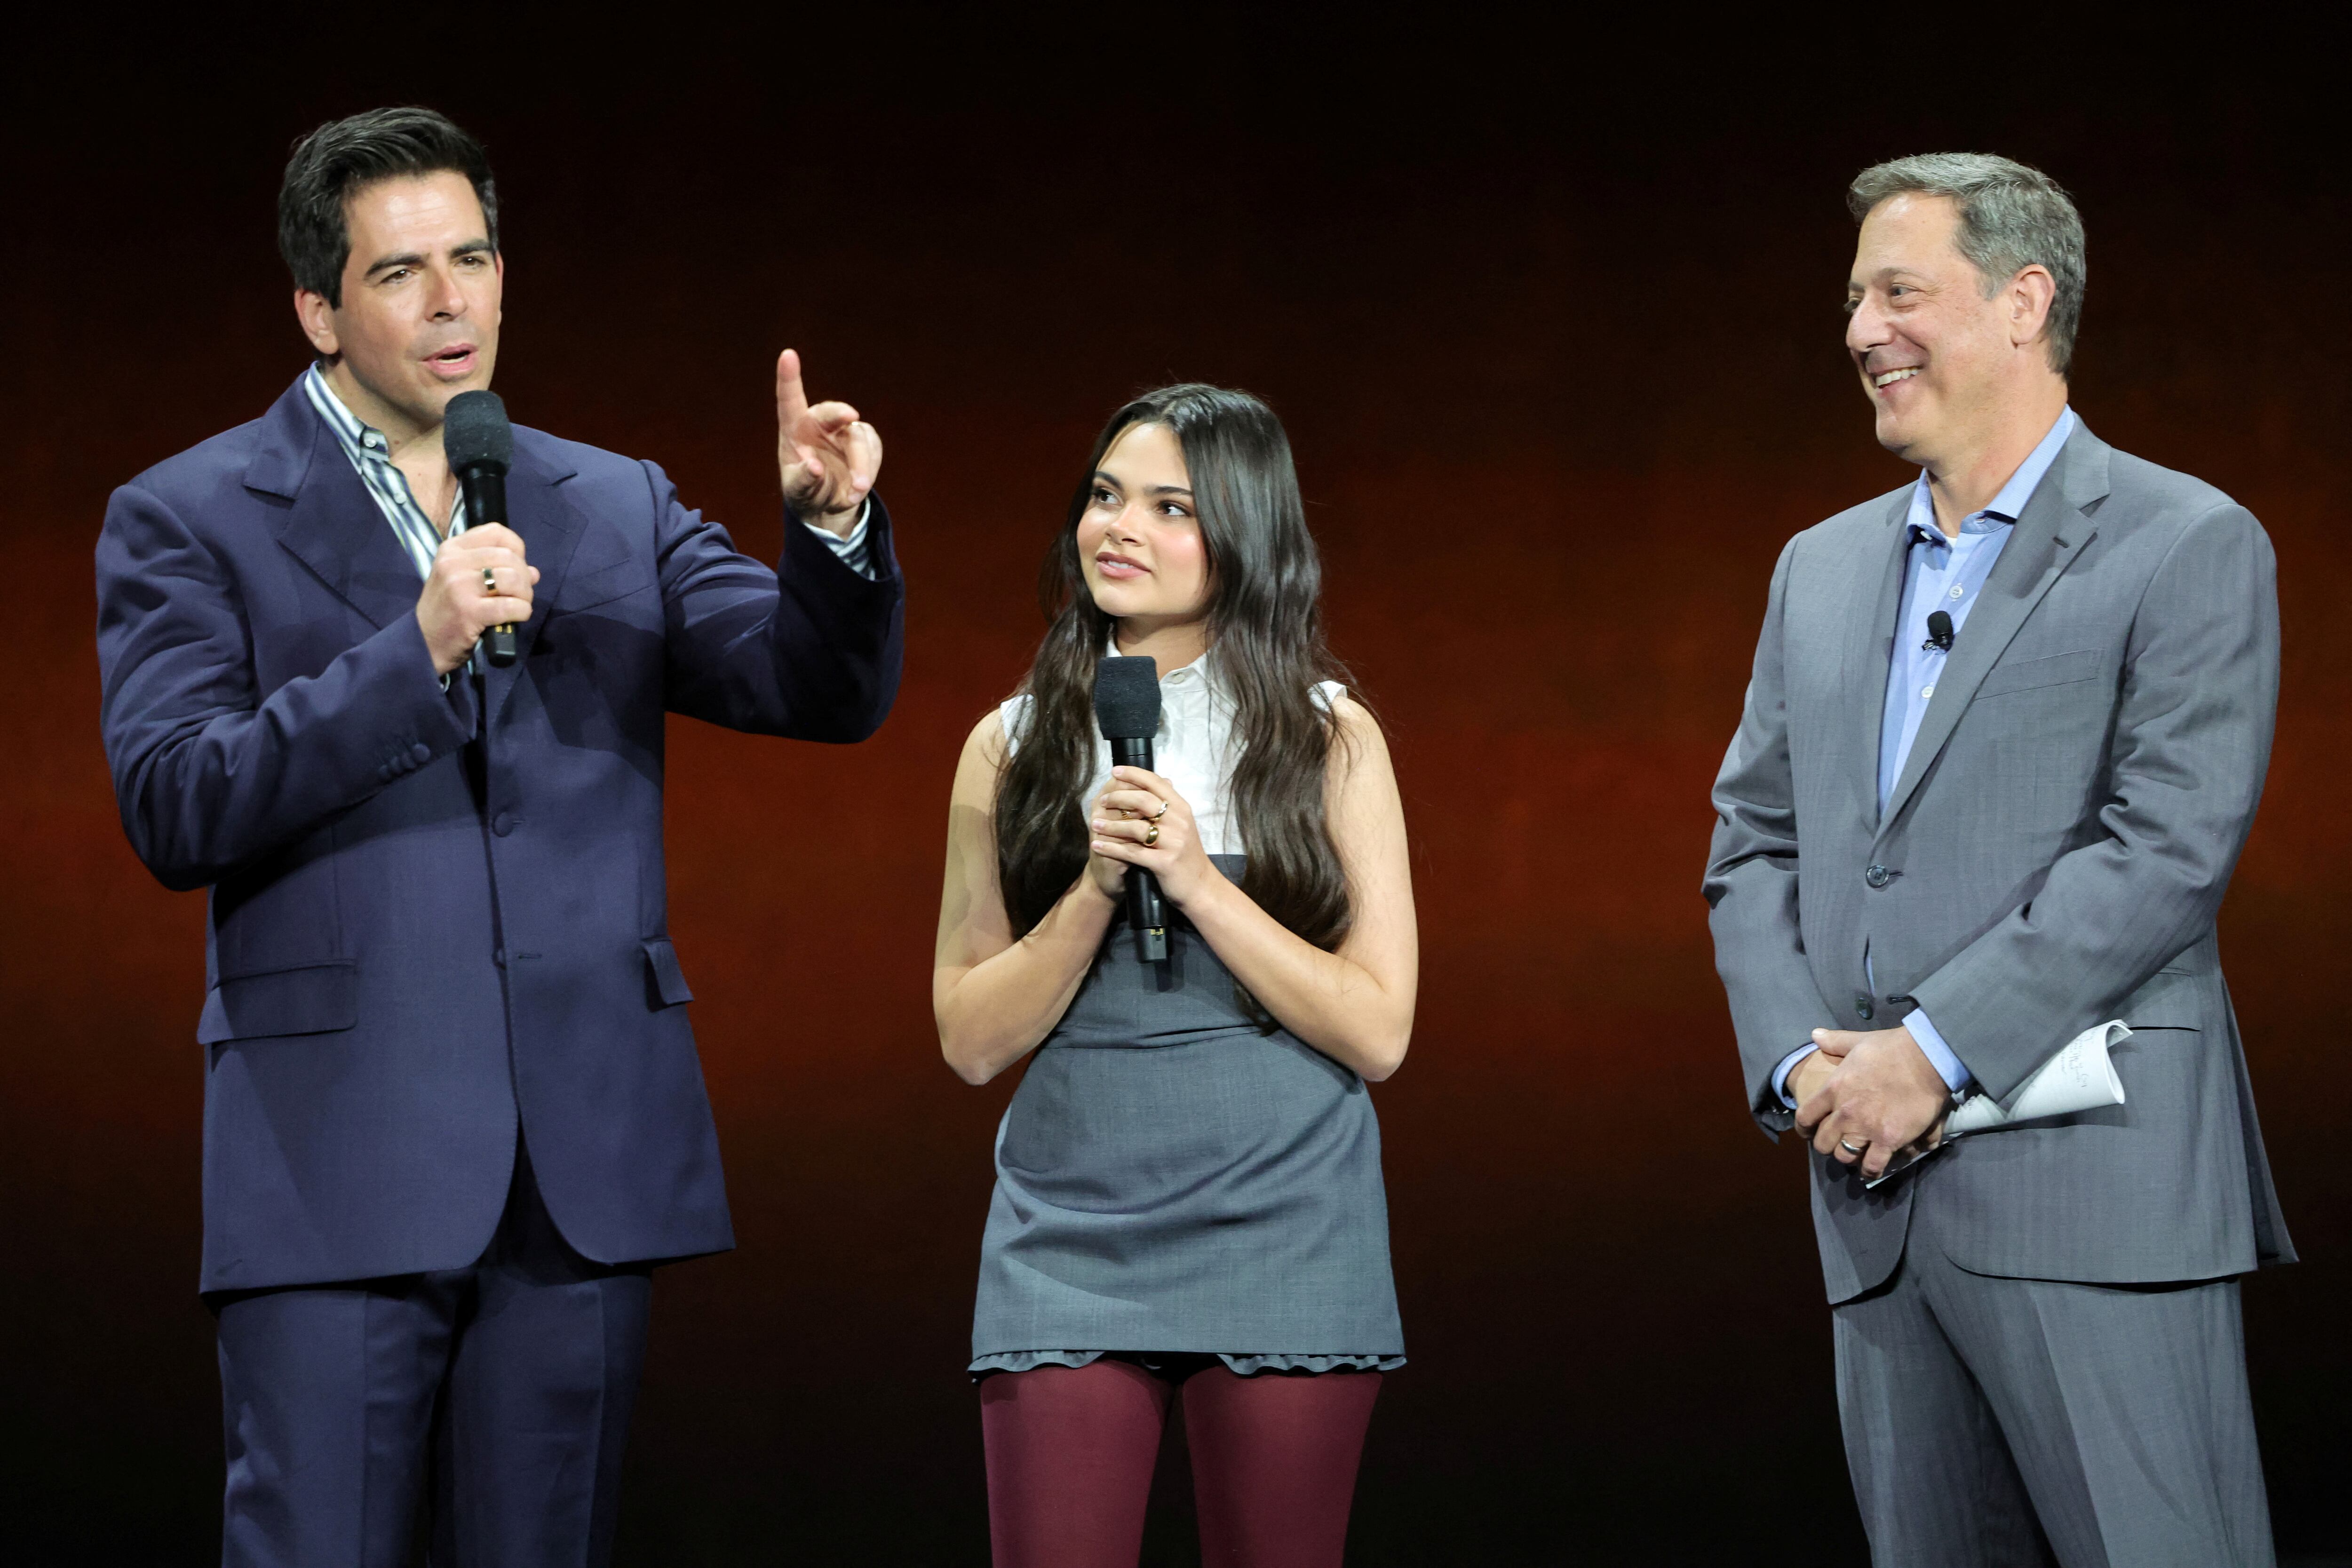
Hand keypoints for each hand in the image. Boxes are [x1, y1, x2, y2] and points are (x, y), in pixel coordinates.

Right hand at [416, 524, 537, 675]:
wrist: (424, 643)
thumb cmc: (447, 610)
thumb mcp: (463, 580)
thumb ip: (495, 569)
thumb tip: (533, 572)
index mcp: (452, 549)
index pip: (496, 532)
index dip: (516, 548)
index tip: (515, 567)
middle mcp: (453, 563)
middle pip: (509, 557)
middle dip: (524, 577)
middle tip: (520, 594)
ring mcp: (459, 586)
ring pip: (513, 578)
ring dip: (525, 595)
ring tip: (519, 605)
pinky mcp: (469, 611)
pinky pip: (511, 605)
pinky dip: (523, 612)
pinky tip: (517, 617)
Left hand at [776, 348, 881, 532]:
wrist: (828, 505)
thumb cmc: (806, 492)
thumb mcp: (797, 492)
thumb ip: (803, 480)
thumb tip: (814, 467)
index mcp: (795, 430)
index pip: (789, 399)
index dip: (788, 377)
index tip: (788, 355)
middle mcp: (819, 424)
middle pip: (831, 411)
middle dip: (840, 412)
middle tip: (850, 416)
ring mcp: (845, 431)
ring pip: (859, 437)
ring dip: (862, 465)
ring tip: (855, 492)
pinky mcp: (865, 440)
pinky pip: (874, 449)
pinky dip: (870, 469)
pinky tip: (859, 488)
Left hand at [1086, 767, 1220, 906]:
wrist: (1201, 887)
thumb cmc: (1188, 855)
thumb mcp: (1183, 825)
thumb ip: (1171, 805)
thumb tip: (1165, 780)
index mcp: (1182, 809)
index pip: (1157, 783)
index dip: (1134, 774)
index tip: (1115, 770)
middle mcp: (1179, 822)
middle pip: (1143, 801)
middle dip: (1118, 798)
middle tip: (1102, 801)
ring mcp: (1173, 842)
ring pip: (1135, 827)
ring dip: (1110, 825)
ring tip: (1094, 824)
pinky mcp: (1164, 863)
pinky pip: (1132, 853)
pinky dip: (1111, 848)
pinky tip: (1097, 846)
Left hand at [1795, 1025, 1949, 1180]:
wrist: (1926, 1058)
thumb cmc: (1892, 1048)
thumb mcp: (1857, 1041)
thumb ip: (1835, 1042)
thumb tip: (1814, 1035)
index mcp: (1833, 1089)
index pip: (1805, 1116)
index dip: (1803, 1129)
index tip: (1807, 1132)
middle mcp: (1845, 1112)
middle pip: (1823, 1142)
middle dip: (1826, 1145)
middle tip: (1835, 1143)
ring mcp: (1866, 1128)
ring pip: (1845, 1156)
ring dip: (1848, 1157)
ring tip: (1855, 1155)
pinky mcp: (1889, 1140)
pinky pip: (1873, 1165)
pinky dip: (1870, 1170)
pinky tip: (1871, 1168)